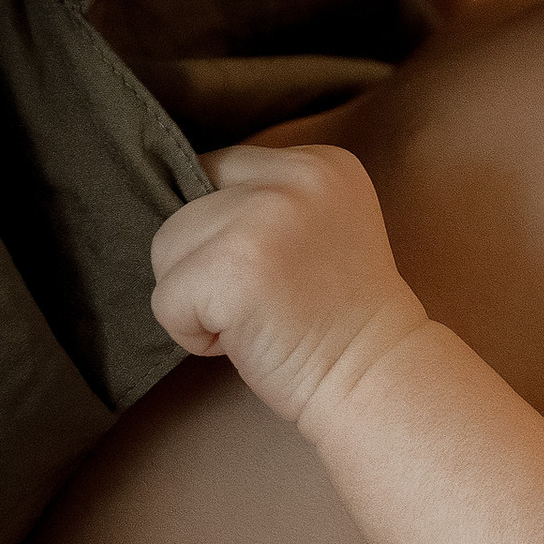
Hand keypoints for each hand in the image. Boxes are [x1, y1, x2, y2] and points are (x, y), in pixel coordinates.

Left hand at [150, 140, 425, 428]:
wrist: (378, 381)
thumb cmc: (339, 320)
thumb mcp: (319, 228)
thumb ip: (264, 200)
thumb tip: (166, 194)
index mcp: (322, 163)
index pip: (217, 168)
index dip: (225, 228)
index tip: (274, 270)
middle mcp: (294, 178)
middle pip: (185, 207)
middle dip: (206, 263)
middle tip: (268, 301)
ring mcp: (262, 219)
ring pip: (167, 248)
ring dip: (196, 297)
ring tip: (256, 318)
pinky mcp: (232, 269)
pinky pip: (166, 300)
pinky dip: (192, 334)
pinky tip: (245, 339)